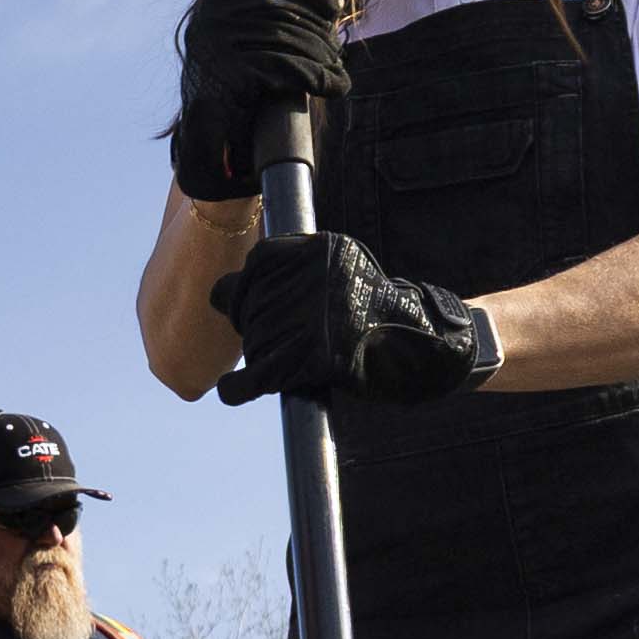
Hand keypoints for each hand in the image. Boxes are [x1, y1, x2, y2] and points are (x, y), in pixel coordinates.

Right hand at [169, 0, 349, 203]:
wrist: (208, 145)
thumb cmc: (239, 91)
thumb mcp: (261, 45)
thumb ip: (294, 12)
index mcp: (210, 5)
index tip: (331, 5)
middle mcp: (206, 19)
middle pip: (277, 7)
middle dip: (316, 27)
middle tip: (338, 51)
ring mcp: (213, 44)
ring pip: (285, 37)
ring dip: (321, 55)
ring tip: (337, 71)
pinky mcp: (227, 73)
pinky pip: (285, 67)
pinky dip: (318, 77)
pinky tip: (334, 86)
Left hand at [210, 231, 498, 403]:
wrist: (421, 344)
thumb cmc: (373, 309)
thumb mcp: (341, 266)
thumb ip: (290, 268)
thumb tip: (217, 293)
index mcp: (319, 249)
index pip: (258, 262)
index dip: (247, 286)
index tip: (252, 301)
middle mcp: (312, 279)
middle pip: (251, 305)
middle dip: (254, 325)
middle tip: (278, 337)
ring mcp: (312, 318)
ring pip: (255, 342)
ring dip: (260, 357)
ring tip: (288, 360)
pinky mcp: (312, 358)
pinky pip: (257, 374)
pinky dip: (238, 388)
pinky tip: (233, 390)